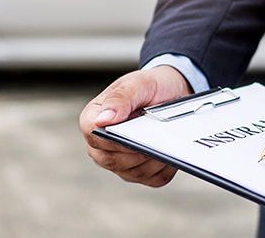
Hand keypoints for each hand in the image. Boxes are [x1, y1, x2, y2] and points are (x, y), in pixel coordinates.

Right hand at [79, 65, 191, 186]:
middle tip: (156, 134)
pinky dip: (166, 166)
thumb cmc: (151, 87)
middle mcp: (102, 145)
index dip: (111, 138)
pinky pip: (153, 179)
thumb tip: (102, 120)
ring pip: (134, 172)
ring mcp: (120, 162)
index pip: (92, 135)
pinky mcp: (141, 172)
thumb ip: (120, 99)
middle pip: (111, 160)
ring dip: (153, 158)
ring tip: (166, 138)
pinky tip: (171, 150)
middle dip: (136, 149)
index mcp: (93, 119)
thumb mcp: (138, 84)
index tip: (134, 130)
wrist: (172, 94)